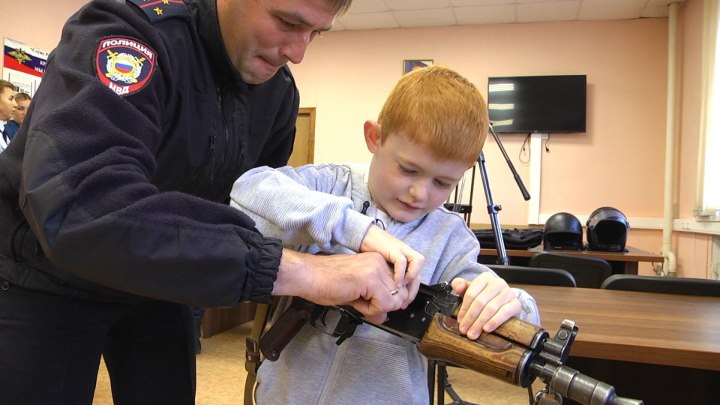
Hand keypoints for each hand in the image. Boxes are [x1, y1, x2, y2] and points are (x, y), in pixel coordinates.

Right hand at [274, 249, 416, 322]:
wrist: (308, 276)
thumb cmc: (325, 282)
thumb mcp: (357, 291)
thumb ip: (374, 300)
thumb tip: (385, 316)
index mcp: (377, 261)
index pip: (399, 287)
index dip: (387, 302)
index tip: (369, 303)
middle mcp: (380, 262)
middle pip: (401, 294)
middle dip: (385, 307)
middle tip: (364, 305)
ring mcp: (377, 269)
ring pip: (396, 300)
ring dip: (378, 309)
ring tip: (359, 303)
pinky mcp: (371, 279)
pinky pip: (385, 304)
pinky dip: (372, 311)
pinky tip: (357, 303)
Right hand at [359, 224, 423, 306]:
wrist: (363, 236)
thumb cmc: (370, 253)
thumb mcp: (381, 269)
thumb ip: (387, 280)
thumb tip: (388, 298)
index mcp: (404, 261)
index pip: (415, 279)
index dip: (411, 293)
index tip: (403, 304)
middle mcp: (406, 254)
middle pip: (419, 271)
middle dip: (413, 289)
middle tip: (403, 301)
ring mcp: (401, 249)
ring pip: (418, 262)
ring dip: (411, 278)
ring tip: (400, 288)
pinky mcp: (394, 248)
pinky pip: (402, 261)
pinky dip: (401, 273)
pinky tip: (395, 282)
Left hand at [451, 273, 520, 339]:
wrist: (506, 304)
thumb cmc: (485, 297)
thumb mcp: (472, 290)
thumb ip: (460, 286)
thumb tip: (458, 287)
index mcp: (485, 278)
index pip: (471, 294)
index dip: (464, 309)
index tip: (459, 321)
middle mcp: (498, 283)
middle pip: (480, 302)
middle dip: (470, 318)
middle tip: (464, 330)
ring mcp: (508, 293)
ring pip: (490, 308)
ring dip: (479, 323)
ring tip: (473, 333)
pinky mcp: (516, 304)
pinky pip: (504, 313)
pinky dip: (494, 321)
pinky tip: (487, 329)